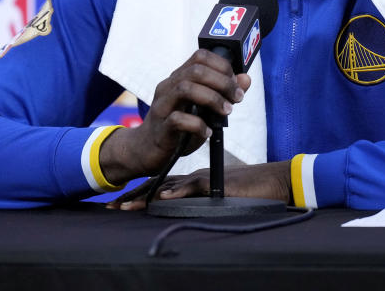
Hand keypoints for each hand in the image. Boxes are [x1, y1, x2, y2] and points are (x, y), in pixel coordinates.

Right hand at [99, 49, 251, 184]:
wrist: (146, 149)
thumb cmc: (178, 127)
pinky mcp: (161, 128)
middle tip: (236, 98)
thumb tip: (245, 79)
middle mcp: (168, 87)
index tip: (236, 84)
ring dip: (212, 99)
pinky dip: (198, 125)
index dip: (223, 66)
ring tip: (226, 111)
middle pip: (196, 70)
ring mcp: (163, 106)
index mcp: (178, 78)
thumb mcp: (203, 108)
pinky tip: (207, 132)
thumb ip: (223, 92)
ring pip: (185, 88)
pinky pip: (178, 120)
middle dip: (222, 82)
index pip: (200, 57)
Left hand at [105, 161, 291, 209]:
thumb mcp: (222, 194)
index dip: (141, 193)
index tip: (121, 203)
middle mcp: (193, 178)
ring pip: (168, 188)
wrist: (273, 181)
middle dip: (134, 196)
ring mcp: (202, 180)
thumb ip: (205, 196)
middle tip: (111, 206)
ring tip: (125, 206)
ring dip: (146, 198)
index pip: (162, 186)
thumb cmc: (251, 188)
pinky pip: (192, 189)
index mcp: (194, 179)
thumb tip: (189, 206)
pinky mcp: (214, 184)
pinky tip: (161, 200)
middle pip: (157, 186)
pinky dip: (176, 194)